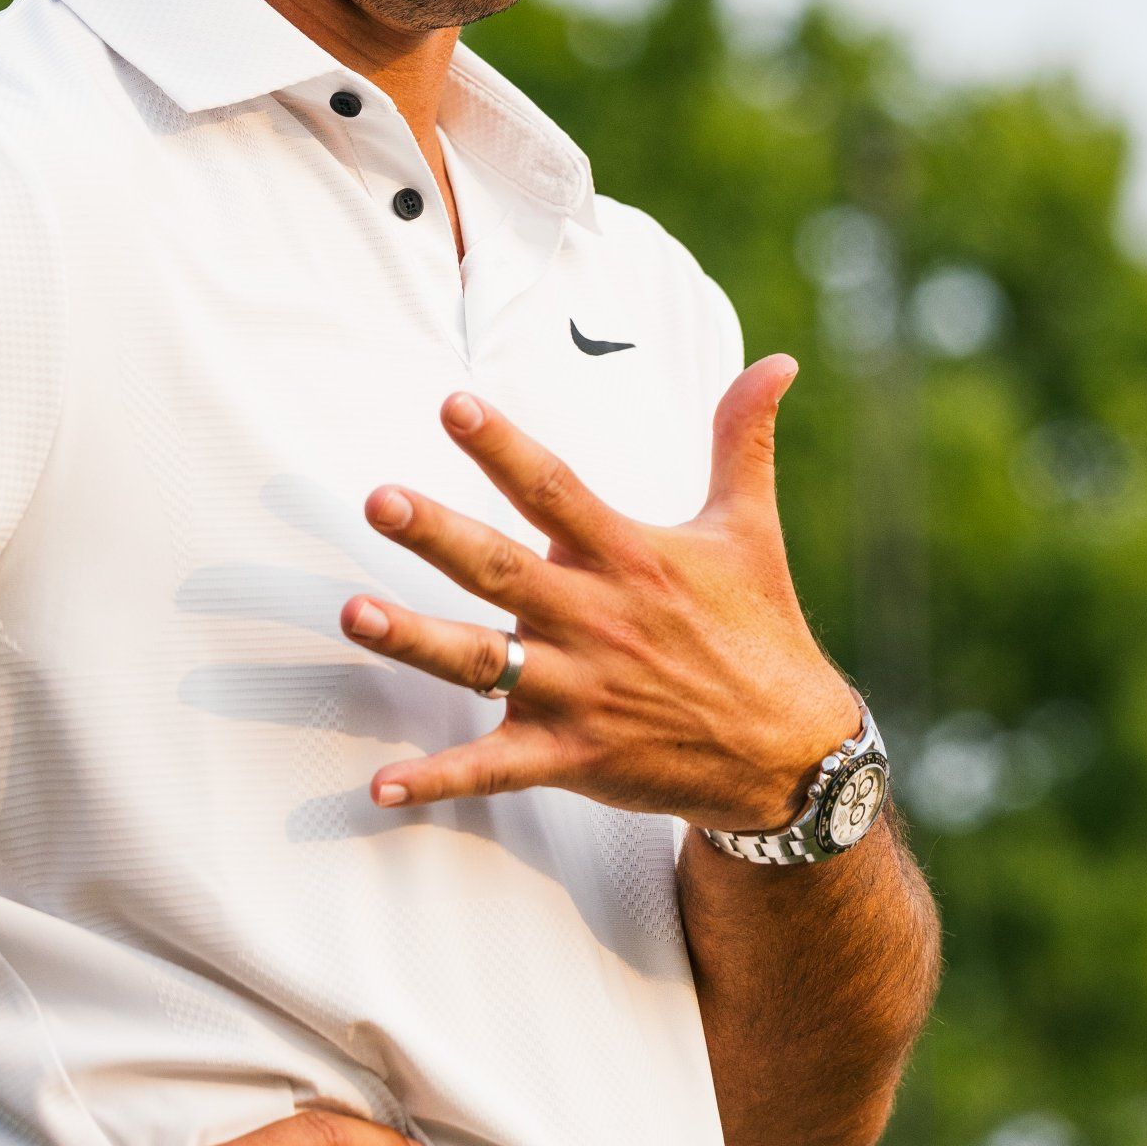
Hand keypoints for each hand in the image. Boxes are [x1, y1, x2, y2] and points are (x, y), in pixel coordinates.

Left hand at [342, 358, 860, 821]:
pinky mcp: (572, 755)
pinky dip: (437, 780)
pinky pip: (494, 769)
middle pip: (502, 570)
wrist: (792, 756)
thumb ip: (741, 441)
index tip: (452, 406)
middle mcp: (596, 620)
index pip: (555, 490)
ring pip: (482, 663)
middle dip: (438, 536)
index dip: (503, 447)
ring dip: (415, 641)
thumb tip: (778, 360)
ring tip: (354, 614)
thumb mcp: (750, 530)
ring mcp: (580, 691)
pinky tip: (379, 786)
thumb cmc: (761, 630)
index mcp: (629, 558)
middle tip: (379, 500)